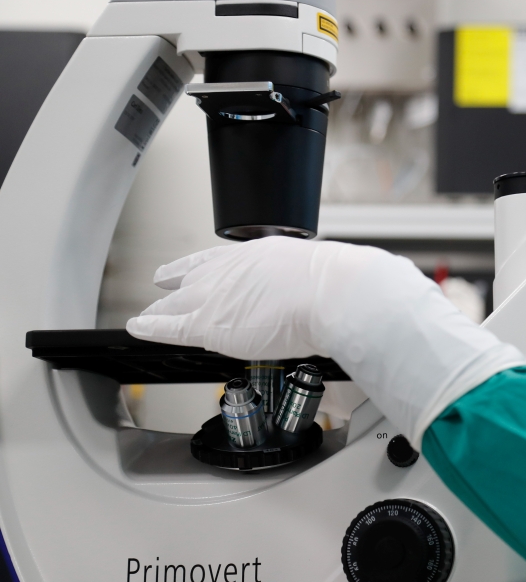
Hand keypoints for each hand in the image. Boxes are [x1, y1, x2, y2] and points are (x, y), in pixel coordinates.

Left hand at [127, 237, 383, 359]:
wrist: (329, 293)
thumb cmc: (332, 285)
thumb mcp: (312, 273)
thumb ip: (299, 284)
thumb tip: (313, 295)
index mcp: (254, 255)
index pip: (215, 261)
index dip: (196, 267)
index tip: (185, 269)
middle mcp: (229, 271)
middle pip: (192, 280)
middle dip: (175, 286)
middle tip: (161, 286)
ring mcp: (215, 295)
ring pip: (176, 303)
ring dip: (160, 309)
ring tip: (146, 315)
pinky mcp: (207, 323)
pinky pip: (169, 326)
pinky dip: (150, 325)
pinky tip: (138, 326)